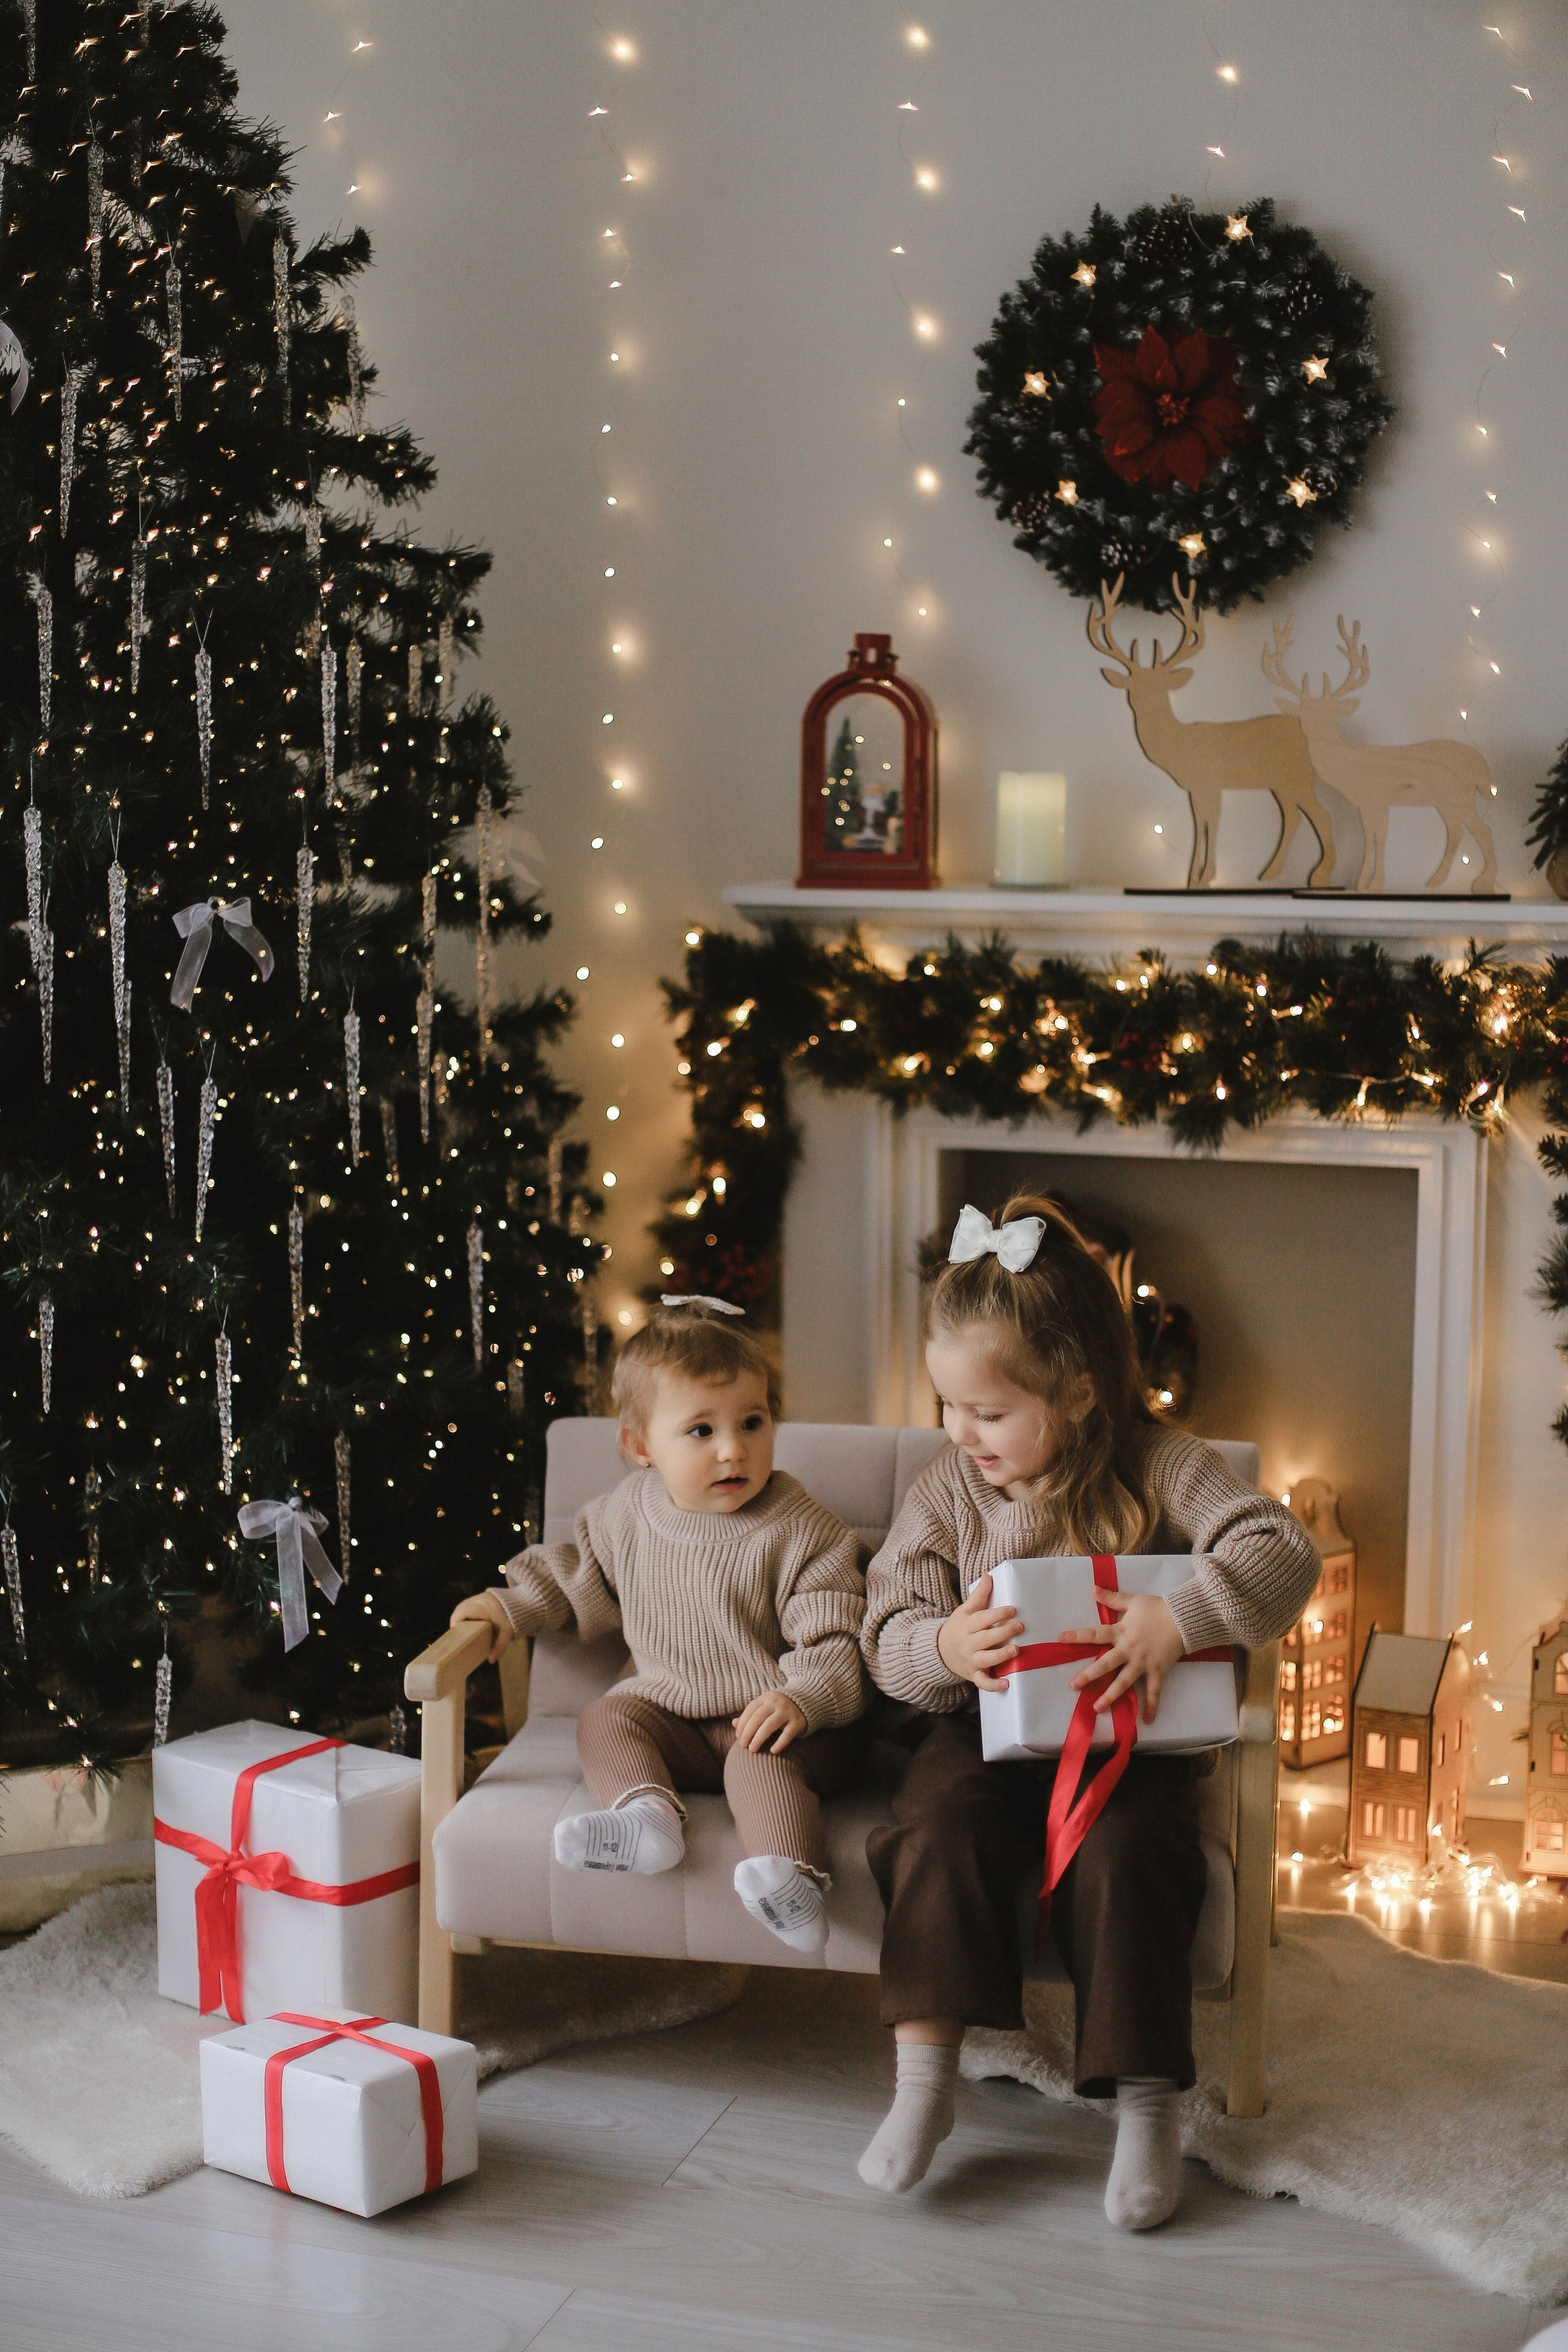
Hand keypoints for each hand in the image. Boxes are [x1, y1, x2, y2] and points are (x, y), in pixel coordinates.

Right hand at [450, 1589, 514, 1663]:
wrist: (524, 1604)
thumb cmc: (514, 1620)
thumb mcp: (507, 1634)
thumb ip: (499, 1647)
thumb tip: (490, 1660)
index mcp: (485, 1609)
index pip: (463, 1612)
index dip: (455, 1621)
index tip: (455, 1632)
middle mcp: (481, 1599)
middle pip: (460, 1607)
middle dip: (456, 1619)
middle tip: (458, 1632)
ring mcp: (482, 1595)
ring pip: (463, 1604)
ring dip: (460, 1614)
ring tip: (462, 1628)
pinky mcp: (483, 1595)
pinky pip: (469, 1602)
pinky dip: (466, 1610)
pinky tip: (469, 1621)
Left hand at [733, 1690, 807, 1752]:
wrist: (805, 1703)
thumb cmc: (778, 1709)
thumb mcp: (764, 1708)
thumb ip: (750, 1715)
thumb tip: (733, 1723)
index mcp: (766, 1698)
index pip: (750, 1710)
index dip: (742, 1724)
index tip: (738, 1737)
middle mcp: (776, 1703)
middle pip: (757, 1718)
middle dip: (748, 1733)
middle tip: (743, 1746)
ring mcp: (788, 1712)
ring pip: (770, 1725)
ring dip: (759, 1738)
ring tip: (752, 1749)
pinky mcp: (798, 1722)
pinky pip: (787, 1734)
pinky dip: (779, 1743)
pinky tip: (772, 1751)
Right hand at [935, 1573, 1020, 1692]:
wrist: (939, 1652)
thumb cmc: (958, 1628)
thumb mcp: (965, 1611)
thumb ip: (979, 1595)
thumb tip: (988, 1575)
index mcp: (967, 1626)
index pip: (982, 1619)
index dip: (997, 1614)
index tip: (1012, 1609)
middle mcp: (968, 1643)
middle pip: (985, 1638)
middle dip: (1003, 1633)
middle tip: (1020, 1626)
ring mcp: (971, 1660)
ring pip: (985, 1659)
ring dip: (1000, 1655)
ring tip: (1015, 1650)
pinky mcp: (974, 1675)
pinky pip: (983, 1682)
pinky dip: (993, 1684)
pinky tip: (1007, 1683)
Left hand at [1062, 1589, 1184, 1723]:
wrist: (1183, 1618)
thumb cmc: (1157, 1609)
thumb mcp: (1133, 1601)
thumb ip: (1112, 1598)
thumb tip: (1093, 1589)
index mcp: (1121, 1631)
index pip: (1095, 1634)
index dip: (1077, 1636)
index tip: (1061, 1639)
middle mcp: (1129, 1649)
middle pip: (1106, 1664)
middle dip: (1089, 1675)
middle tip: (1073, 1685)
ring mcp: (1143, 1663)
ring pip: (1124, 1682)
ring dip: (1111, 1696)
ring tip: (1097, 1707)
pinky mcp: (1158, 1671)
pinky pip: (1154, 1691)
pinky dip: (1152, 1706)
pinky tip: (1147, 1721)